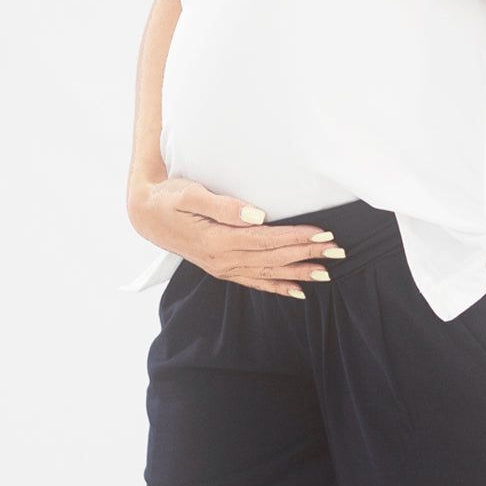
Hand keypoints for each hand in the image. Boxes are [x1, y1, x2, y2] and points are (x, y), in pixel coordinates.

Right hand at [131, 177, 345, 296]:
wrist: (145, 214)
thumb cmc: (168, 198)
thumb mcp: (190, 194)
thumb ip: (224, 206)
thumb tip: (258, 215)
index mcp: (218, 240)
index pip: (267, 241)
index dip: (297, 237)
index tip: (323, 233)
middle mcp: (223, 259)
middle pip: (273, 258)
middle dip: (308, 254)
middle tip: (339, 250)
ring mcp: (223, 267)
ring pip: (268, 273)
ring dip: (299, 273)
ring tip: (328, 273)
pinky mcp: (222, 268)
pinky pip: (255, 282)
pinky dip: (277, 287)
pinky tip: (297, 291)